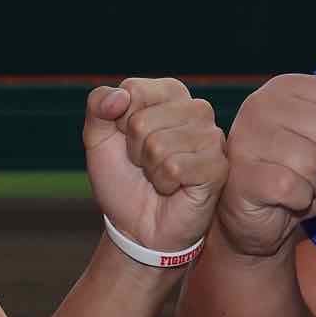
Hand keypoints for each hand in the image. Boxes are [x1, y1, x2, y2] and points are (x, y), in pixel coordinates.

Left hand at [85, 76, 223, 262]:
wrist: (137, 226)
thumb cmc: (123, 179)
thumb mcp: (97, 138)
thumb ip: (98, 105)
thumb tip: (120, 96)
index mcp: (171, 94)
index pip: (133, 90)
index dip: (119, 123)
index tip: (128, 142)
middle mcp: (196, 110)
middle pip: (141, 120)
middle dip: (133, 150)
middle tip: (145, 165)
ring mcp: (211, 138)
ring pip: (157, 145)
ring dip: (149, 170)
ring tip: (159, 177)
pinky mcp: (218, 167)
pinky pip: (174, 167)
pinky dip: (163, 183)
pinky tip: (172, 188)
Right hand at [214, 75, 315, 260]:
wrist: (258, 219)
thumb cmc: (299, 176)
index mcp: (288, 87)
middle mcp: (262, 104)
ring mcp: (247, 138)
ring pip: (313, 162)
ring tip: (301, 184)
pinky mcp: (242, 174)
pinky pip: (292, 187)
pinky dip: (300, 200)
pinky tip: (286, 199)